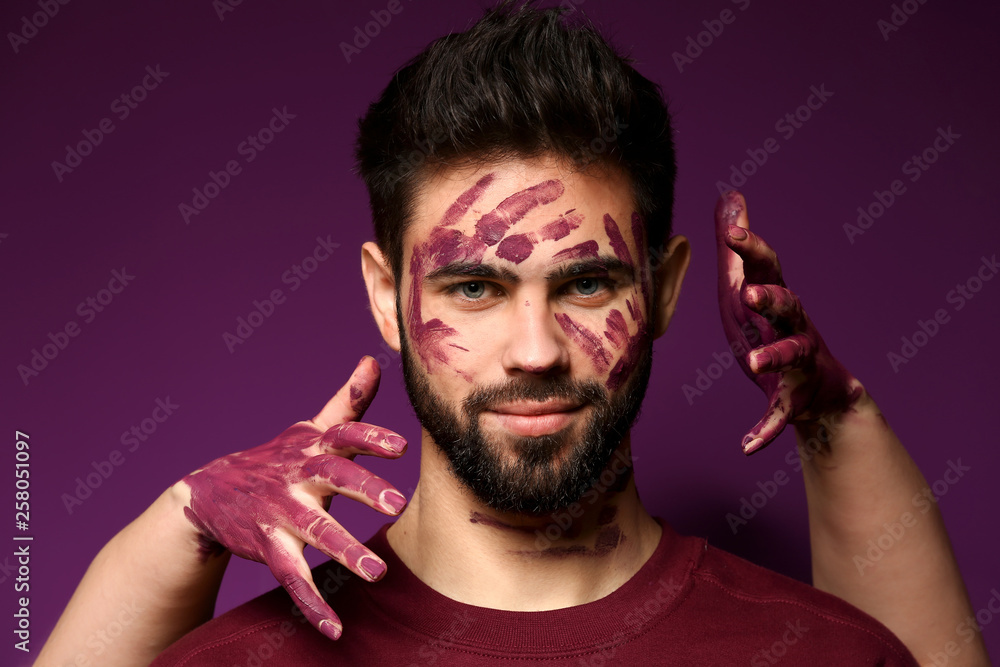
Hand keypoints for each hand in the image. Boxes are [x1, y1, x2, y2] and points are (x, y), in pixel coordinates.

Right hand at [172, 356, 407, 639]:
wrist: (208, 491)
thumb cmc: (279, 458)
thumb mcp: (310, 428)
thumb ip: (348, 402)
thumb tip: (374, 360)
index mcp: (314, 446)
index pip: (344, 435)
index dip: (371, 438)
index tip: (400, 446)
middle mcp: (299, 476)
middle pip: (332, 479)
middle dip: (363, 490)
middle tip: (397, 504)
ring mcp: (281, 512)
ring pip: (314, 531)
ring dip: (344, 550)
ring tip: (377, 573)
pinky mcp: (268, 546)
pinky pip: (293, 578)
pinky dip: (313, 605)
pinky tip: (335, 628)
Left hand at [714, 191, 863, 454]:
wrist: (821, 393)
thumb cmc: (774, 330)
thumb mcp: (750, 287)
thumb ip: (739, 246)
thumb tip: (731, 196)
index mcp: (777, 299)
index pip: (767, 267)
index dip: (752, 248)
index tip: (732, 230)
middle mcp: (794, 326)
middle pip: (788, 306)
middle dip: (772, 298)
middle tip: (750, 292)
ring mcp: (798, 364)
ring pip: (792, 357)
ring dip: (775, 357)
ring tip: (756, 363)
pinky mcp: (793, 400)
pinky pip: (779, 416)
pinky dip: (765, 431)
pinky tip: (747, 446)